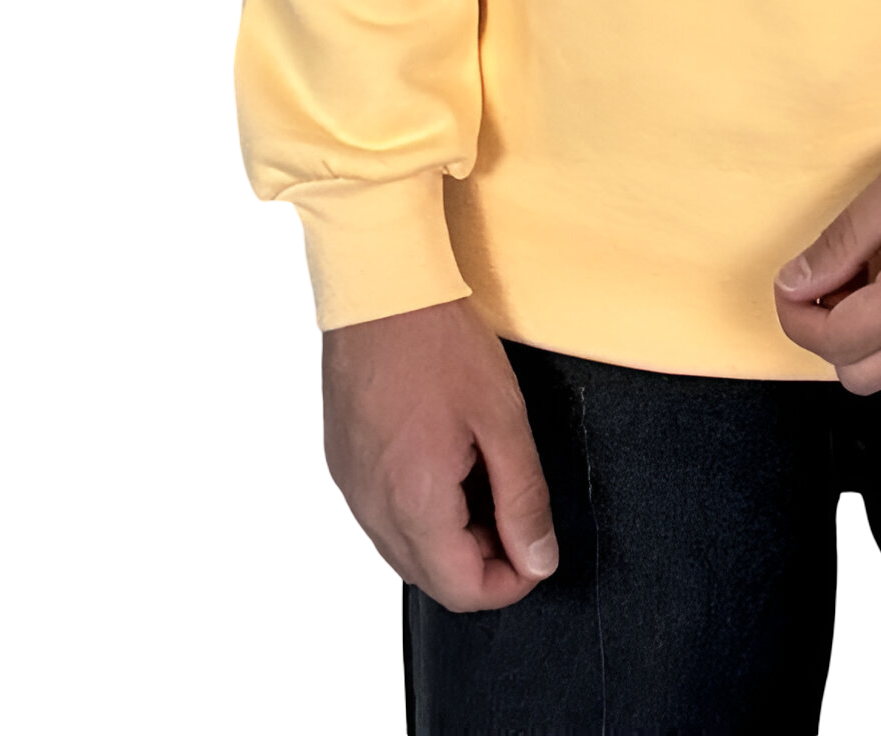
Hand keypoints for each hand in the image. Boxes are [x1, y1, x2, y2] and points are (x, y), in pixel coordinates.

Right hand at [319, 295, 559, 611]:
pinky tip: (443, 462)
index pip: (463, 591)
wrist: (379, 289)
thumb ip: (524, 499)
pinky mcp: (340, 466)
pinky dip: (419, 512)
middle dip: (482, 562)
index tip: (536, 547)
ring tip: (481, 478)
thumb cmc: (441, 344)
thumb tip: (539, 560)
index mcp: (415, 503)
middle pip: (432, 580)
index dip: (511, 582)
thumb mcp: (503, 420)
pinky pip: (382, 517)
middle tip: (513, 508)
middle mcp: (372, 509)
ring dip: (450, 539)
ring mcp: (350, 489)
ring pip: (405, 553)